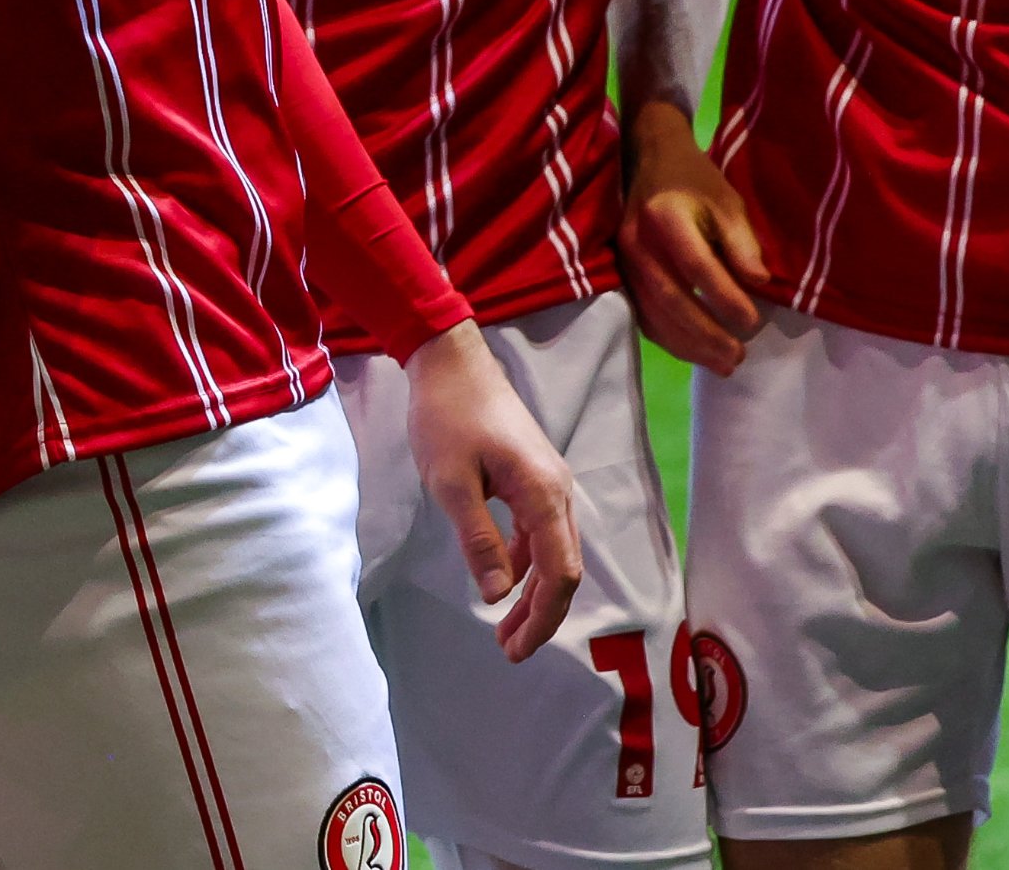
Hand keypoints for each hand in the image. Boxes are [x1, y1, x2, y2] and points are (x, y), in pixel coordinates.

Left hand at [405, 321, 584, 658]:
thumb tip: (498, 595)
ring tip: (505, 628)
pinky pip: (538, 531)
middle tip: (509, 650)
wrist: (450, 358)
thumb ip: (478, 539)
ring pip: (552, 551)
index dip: (542, 617)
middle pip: (563, 568)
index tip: (516, 648)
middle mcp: (558, 490)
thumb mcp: (451, 483)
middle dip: (540, 614)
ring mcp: (548, 481)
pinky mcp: (533, 474)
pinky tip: (503, 579)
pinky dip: (525, 562)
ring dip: (532, 591)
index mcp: (544, 493)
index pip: (559, 573)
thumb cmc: (446, 416)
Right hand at [619, 100, 767, 375]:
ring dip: (688, 346)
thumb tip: (758, 285)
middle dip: (706, 335)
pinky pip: (642, 314)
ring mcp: (623, 260)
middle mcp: (637, 241)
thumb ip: (743, 243)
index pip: (697, 267)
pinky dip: (669, 339)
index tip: (755, 322)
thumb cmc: (695, 181)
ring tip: (724, 365)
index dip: (727, 299)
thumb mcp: (728, 201)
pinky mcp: (620, 273)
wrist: (649, 160)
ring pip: (653, 314)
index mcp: (665, 217)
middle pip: (671, 299)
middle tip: (739, 357)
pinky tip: (694, 352)